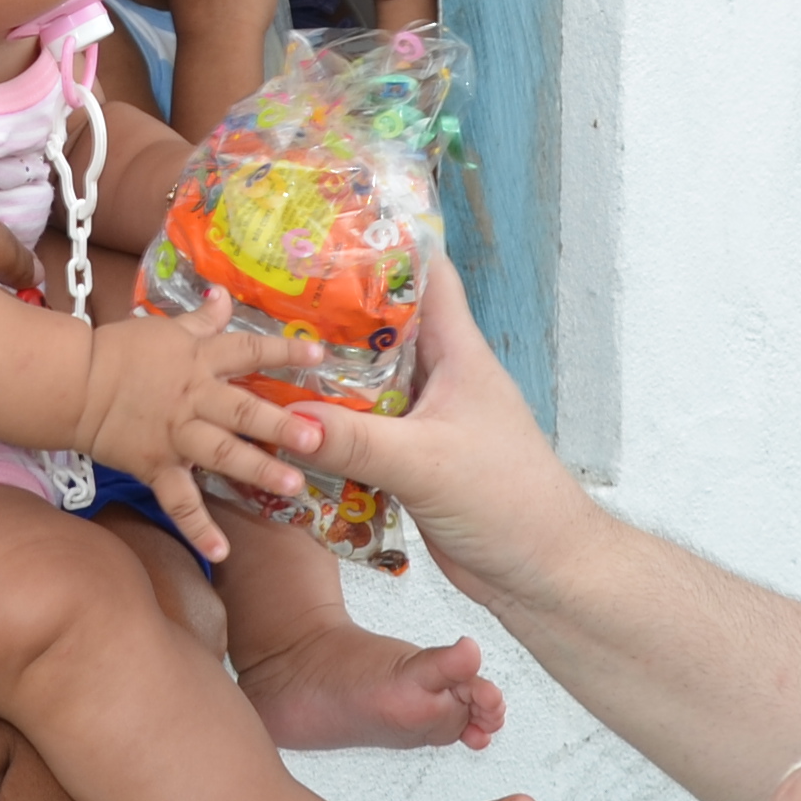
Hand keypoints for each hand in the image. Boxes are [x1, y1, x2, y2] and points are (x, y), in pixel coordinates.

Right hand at [67, 308, 307, 559]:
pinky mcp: (155, 467)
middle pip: (241, 410)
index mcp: (198, 361)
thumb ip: (202, 319)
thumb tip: (225, 295)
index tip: (319, 357)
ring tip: (291, 485)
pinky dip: (198, 527)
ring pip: (221, 454)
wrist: (74, 384)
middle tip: (316, 438)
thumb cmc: (120, 352)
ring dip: (256, 470)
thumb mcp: (166, 328)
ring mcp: (175, 436)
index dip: (283, 353)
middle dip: (279, 424)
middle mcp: (193, 399)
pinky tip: (221, 551)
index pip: (247, 351)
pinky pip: (178, 501)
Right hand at [275, 252, 597, 615]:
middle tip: (265, 298)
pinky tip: (284, 428)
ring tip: (259, 358)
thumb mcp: (427, 464)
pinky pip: (360, 432)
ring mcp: (424, 419)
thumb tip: (287, 423)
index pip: (425, 275)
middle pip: (378, 328)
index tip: (325, 229)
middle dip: (327, 313)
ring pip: (363, 383)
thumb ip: (357, 442)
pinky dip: (327, 429)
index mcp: (457, 353)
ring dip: (321, 378)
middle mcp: (439, 377)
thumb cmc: (510, 502)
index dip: (382, 245)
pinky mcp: (410, 460)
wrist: (542, 571)